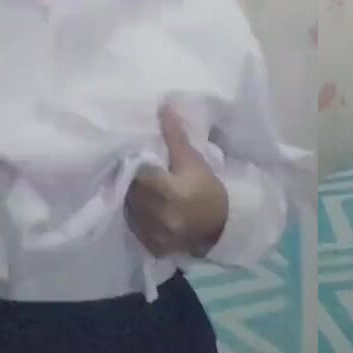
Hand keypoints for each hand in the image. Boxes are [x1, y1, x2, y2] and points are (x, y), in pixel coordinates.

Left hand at [126, 106, 228, 257]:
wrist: (223, 226)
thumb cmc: (208, 189)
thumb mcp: (192, 160)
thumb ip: (174, 136)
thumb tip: (163, 107)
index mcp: (169, 192)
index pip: (137, 174)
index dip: (132, 163)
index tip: (133, 155)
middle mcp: (159, 216)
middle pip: (130, 191)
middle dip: (130, 179)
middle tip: (132, 169)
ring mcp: (155, 234)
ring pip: (130, 209)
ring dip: (131, 197)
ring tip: (138, 187)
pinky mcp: (153, 245)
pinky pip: (135, 226)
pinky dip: (136, 215)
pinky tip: (143, 206)